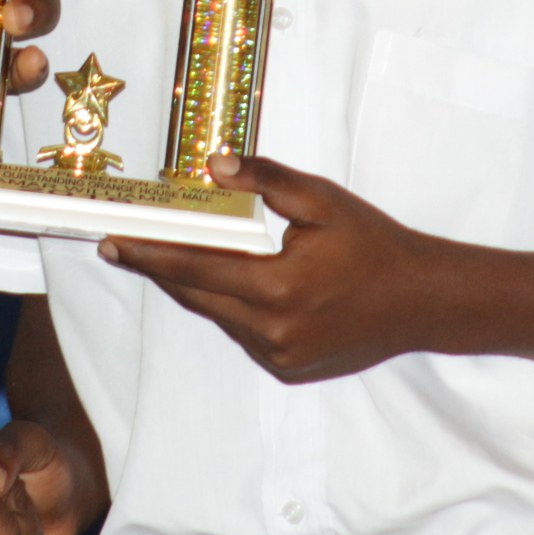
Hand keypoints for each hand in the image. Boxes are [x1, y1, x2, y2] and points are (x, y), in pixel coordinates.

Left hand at [100, 155, 433, 382]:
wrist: (421, 300)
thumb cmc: (373, 244)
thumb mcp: (322, 199)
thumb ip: (265, 180)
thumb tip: (212, 165)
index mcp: (277, 288)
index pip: (193, 269)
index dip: (149, 256)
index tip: (113, 244)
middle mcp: (273, 331)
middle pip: (196, 297)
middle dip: (160, 270)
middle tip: (125, 247)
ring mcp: (280, 356)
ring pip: (219, 316)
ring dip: (197, 287)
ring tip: (175, 255)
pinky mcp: (288, 369)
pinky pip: (243, 332)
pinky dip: (232, 307)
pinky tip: (234, 282)